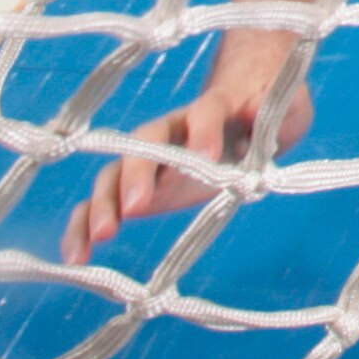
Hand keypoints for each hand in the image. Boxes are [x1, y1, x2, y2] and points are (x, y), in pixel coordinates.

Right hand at [58, 77, 311, 264]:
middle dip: (139, 172)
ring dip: (102, 204)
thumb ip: (282, 107)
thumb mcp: (284, 106)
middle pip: (146, 142)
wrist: (242, 100)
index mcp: (212, 108)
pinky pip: (103, 202)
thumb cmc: (266, 109)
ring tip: (98, 240)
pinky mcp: (135, 186)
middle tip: (137, 208)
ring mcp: (148, 158)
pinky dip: (84, 226)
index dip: (204, 131)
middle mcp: (171, 130)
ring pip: (115, 172)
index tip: (207, 156)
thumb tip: (258, 106)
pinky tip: (75, 258)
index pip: (205, 112)